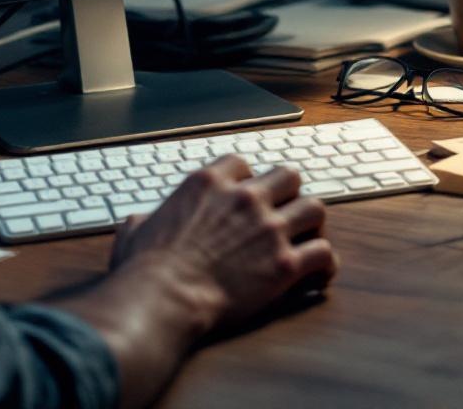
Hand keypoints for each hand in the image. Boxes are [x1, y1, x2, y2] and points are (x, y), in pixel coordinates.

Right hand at [110, 155, 337, 331]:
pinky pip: (324, 254)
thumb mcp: (136, 228)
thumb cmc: (145, 268)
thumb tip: (141, 223)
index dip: (247, 180)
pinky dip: (326, 265)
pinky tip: (319, 276)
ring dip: (313, 224)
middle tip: (284, 212)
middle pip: (288, 175)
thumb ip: (146, 219)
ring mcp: (269, 229)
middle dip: (288, 193)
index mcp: (209, 183)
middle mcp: (244, 198)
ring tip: (308, 239)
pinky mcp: (285, 264)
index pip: (243, 164)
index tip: (246, 197)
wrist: (164, 298)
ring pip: (315, 208)